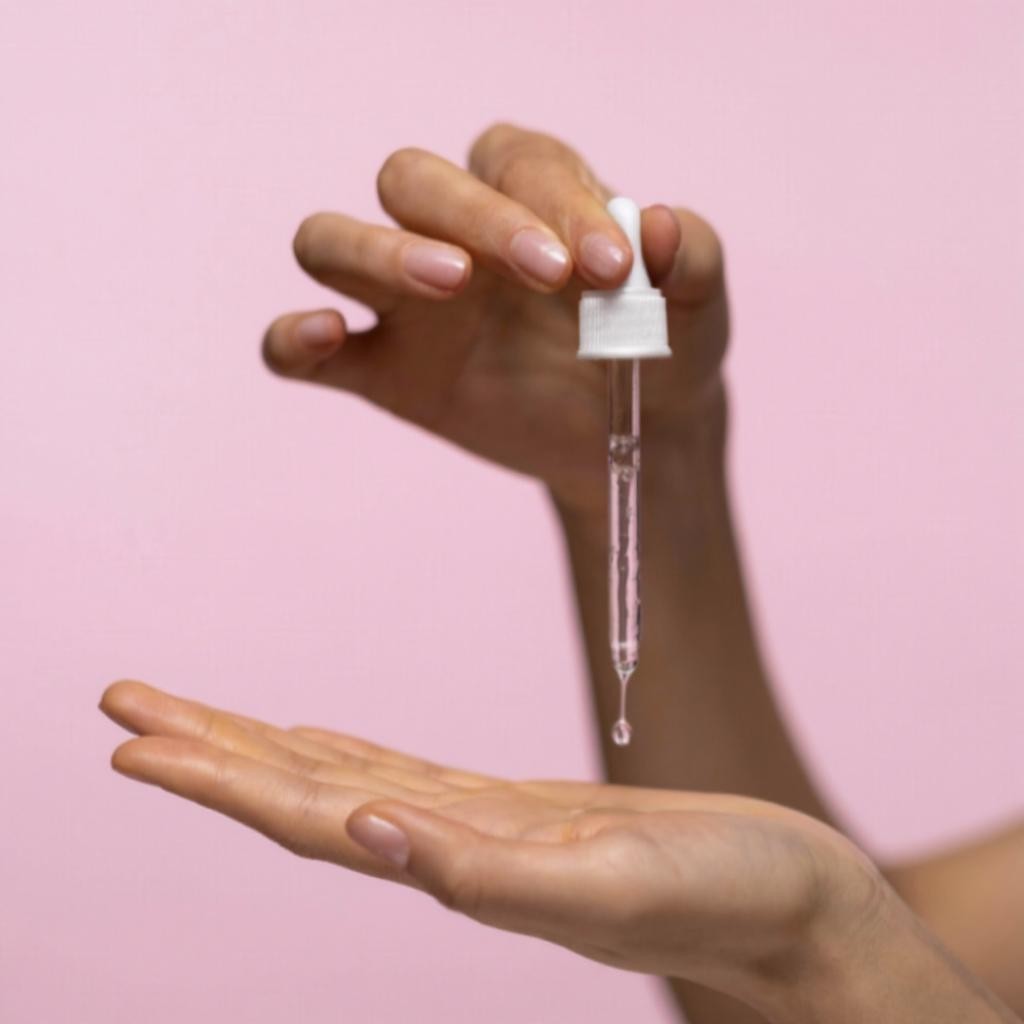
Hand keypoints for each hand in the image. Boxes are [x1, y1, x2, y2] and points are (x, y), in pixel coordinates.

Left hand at [100, 680, 882, 1012]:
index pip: (307, 816)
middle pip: (304, 791)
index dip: (218, 779)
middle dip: (210, 748)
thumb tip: (365, 835)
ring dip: (264, 748)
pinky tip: (322, 746)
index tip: (132, 741)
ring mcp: (481, 828)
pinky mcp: (519, 811)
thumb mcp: (610, 884)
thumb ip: (485, 874)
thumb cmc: (725, 902)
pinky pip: (409, 774)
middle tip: (124, 702)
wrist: (791, 906)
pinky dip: (350, 754)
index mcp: (460, 864)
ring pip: (347, 778)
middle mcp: (451, 848)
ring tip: (197, 719)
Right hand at [262, 122, 727, 516]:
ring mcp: (406, 304)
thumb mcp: (699, 309)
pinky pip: (299, 351)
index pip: (514, 161)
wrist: (633, 436)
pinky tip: (323, 337)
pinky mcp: (381, 370)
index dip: (556, 199)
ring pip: (331, 240)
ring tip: (450, 286)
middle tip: (544, 277)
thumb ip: (694, 257)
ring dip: (376, 252)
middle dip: (471, 214)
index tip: (611, 269)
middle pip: (409, 179)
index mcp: (526, 195)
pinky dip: (292, 340)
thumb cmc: (659, 353)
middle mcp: (452, 233)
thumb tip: (655, 224)